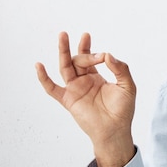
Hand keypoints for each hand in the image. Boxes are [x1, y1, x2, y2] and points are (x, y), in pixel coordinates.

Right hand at [35, 32, 135, 166]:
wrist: (115, 130)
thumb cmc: (123, 110)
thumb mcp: (128, 86)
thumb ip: (121, 69)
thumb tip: (108, 55)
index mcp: (98, 77)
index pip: (91, 58)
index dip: (94, 50)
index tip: (103, 54)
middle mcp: (84, 81)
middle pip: (78, 60)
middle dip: (81, 49)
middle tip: (85, 36)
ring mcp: (75, 89)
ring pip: (65, 67)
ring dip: (64, 52)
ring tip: (63, 35)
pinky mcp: (68, 100)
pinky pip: (52, 88)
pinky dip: (44, 78)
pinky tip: (39, 65)